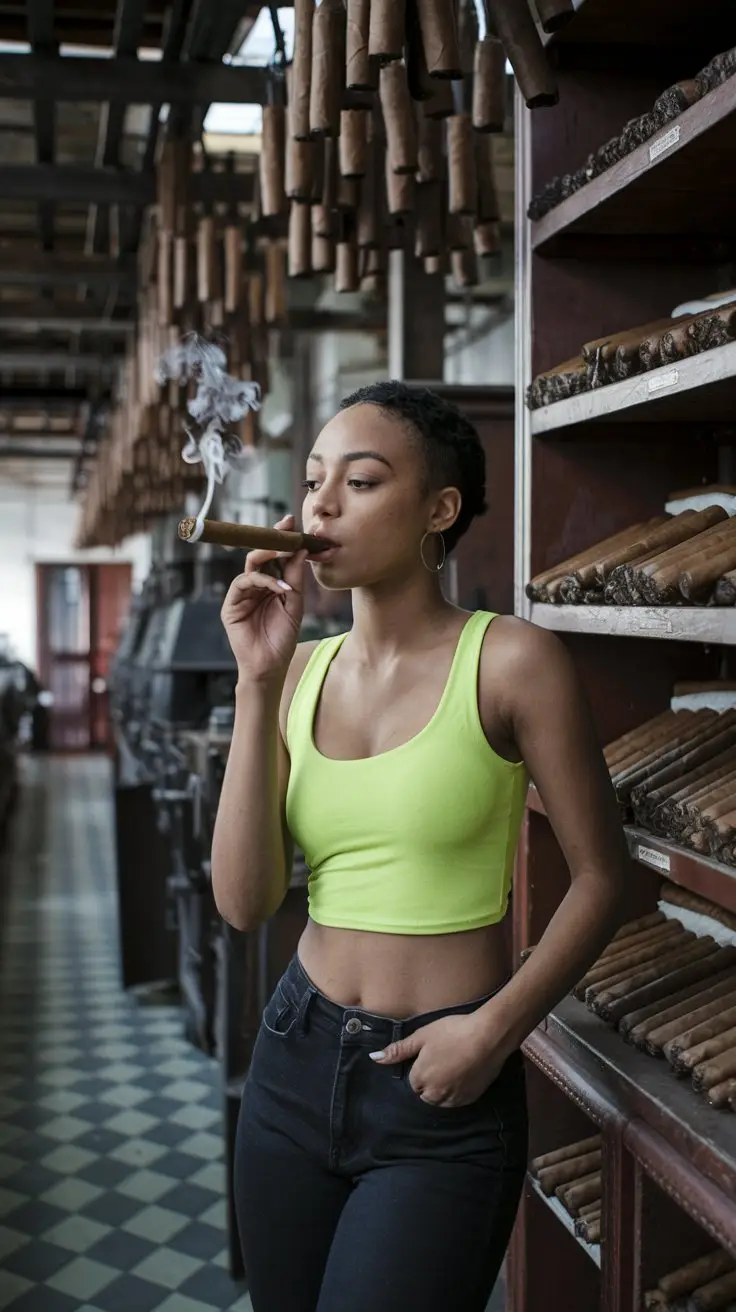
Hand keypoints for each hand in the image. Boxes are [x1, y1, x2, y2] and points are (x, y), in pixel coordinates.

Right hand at [220, 514, 305, 683]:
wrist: (270, 666)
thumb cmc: (282, 638)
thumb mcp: (294, 604)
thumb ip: (295, 578)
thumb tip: (301, 550)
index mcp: (270, 585)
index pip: (275, 558)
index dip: (282, 540)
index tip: (292, 523)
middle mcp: (255, 586)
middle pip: (260, 556)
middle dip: (272, 539)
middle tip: (286, 527)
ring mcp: (242, 595)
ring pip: (250, 566)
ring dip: (268, 557)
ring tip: (285, 551)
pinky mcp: (231, 605)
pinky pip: (243, 583)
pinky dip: (262, 581)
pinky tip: (279, 587)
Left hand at [369, 1013, 509, 1108]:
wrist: (488, 1037)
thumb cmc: (452, 1032)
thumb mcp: (422, 1036)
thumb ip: (398, 1050)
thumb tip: (374, 1058)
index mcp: (419, 1078)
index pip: (413, 1081)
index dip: (421, 1067)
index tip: (432, 1054)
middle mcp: (434, 1094)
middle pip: (425, 1093)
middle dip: (430, 1081)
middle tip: (444, 1058)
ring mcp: (453, 1099)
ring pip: (441, 1099)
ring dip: (443, 1088)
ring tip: (455, 1066)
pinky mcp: (470, 1099)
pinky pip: (457, 1100)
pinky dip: (458, 1091)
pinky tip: (465, 1073)